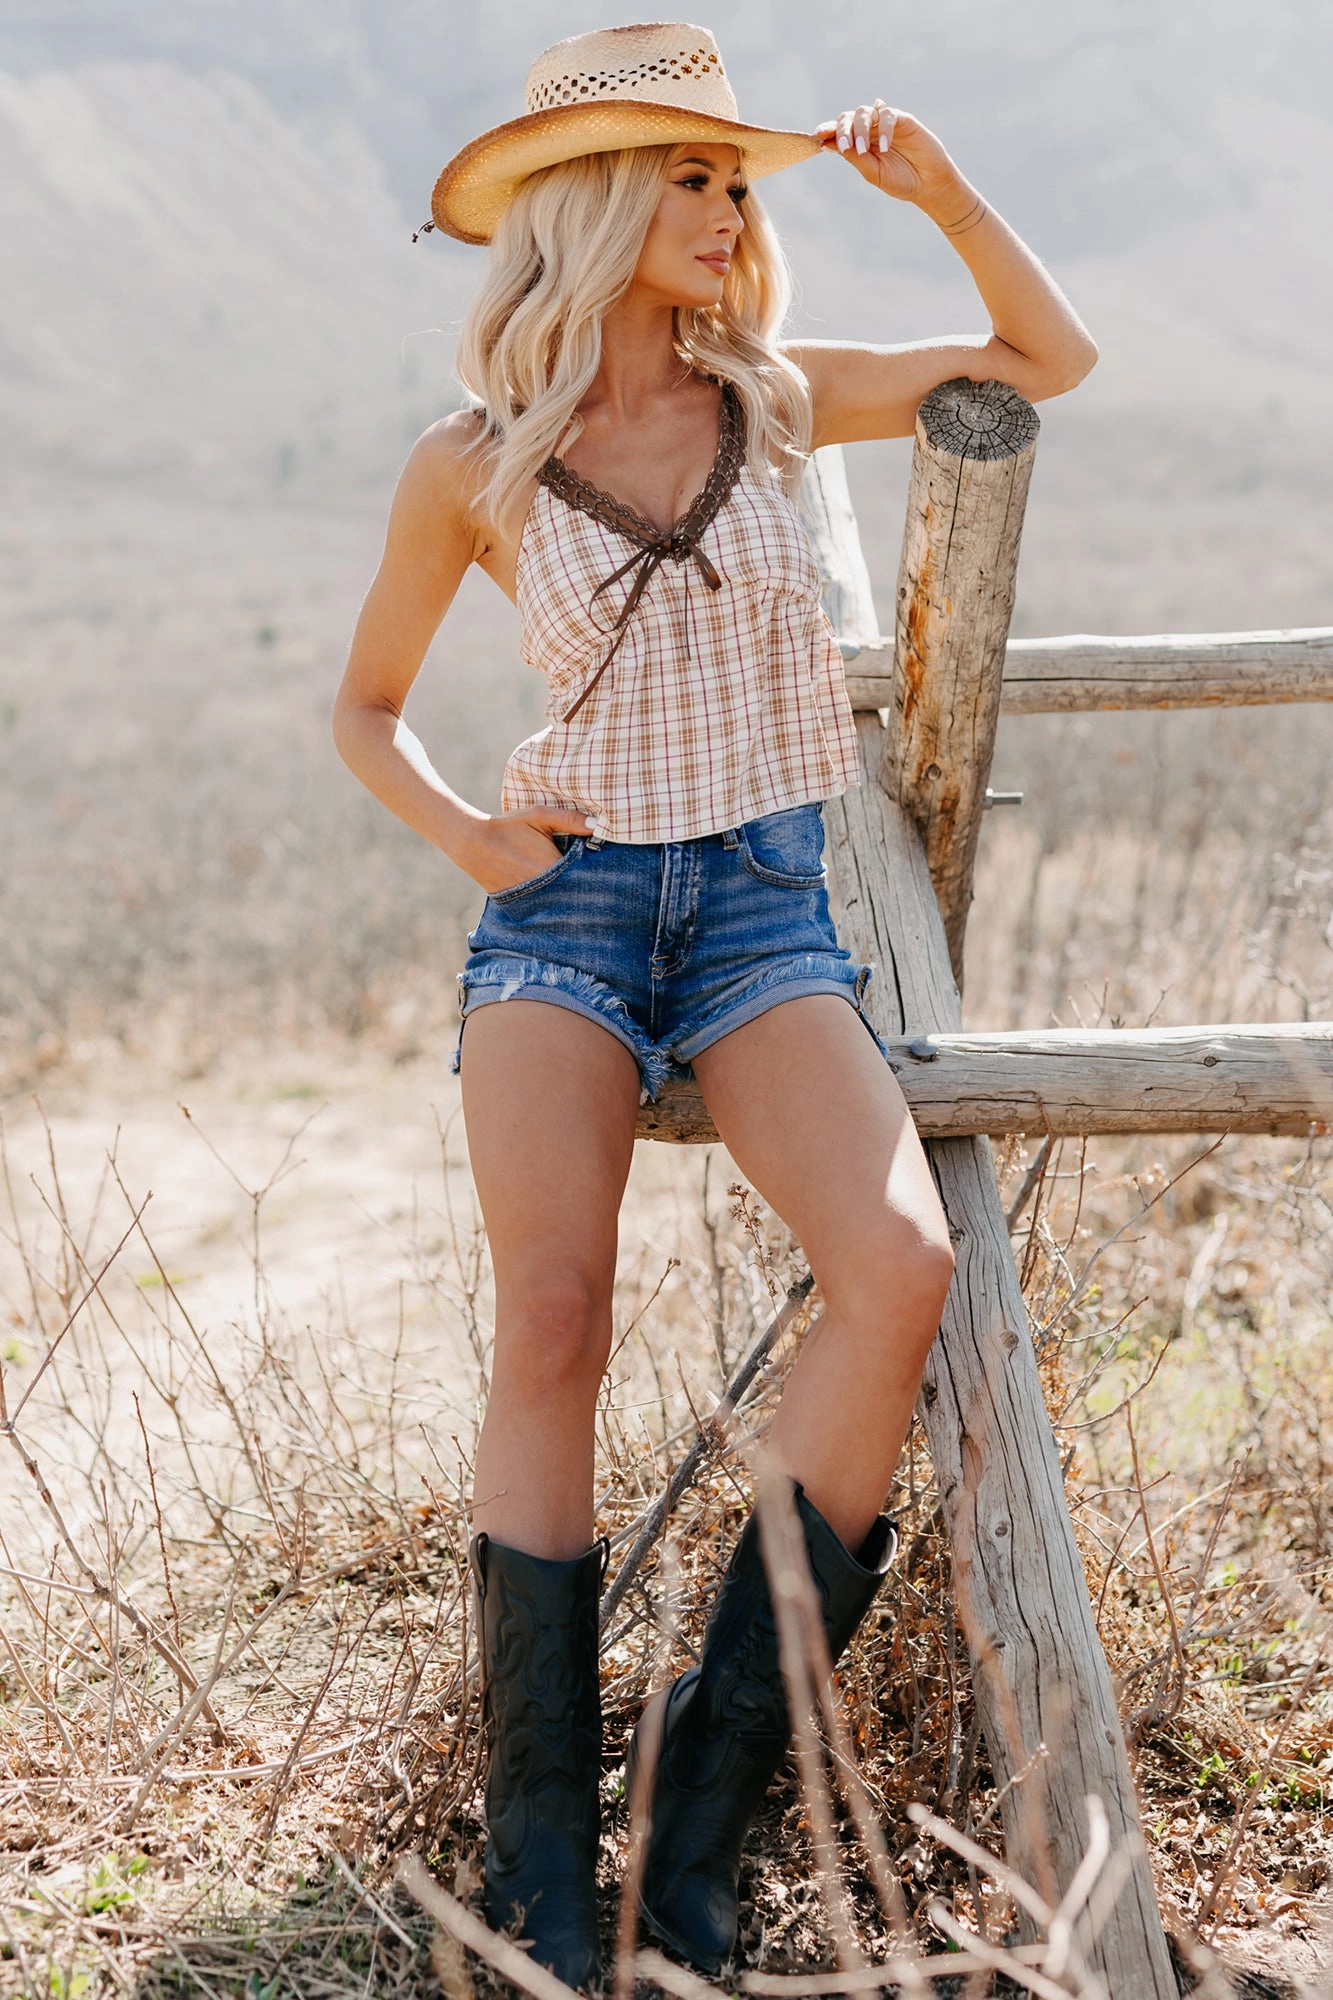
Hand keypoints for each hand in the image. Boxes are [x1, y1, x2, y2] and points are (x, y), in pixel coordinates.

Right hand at [459, 805, 595, 895]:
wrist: (473, 843)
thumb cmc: (508, 827)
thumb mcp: (539, 816)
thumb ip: (569, 819)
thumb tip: (597, 824)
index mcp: (553, 866)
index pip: (585, 876)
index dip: (596, 875)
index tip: (605, 872)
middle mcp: (544, 887)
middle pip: (575, 893)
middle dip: (585, 889)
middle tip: (598, 887)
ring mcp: (532, 899)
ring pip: (561, 902)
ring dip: (569, 898)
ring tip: (581, 895)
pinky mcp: (521, 905)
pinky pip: (544, 907)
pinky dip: (552, 903)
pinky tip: (558, 898)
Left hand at [815, 102, 963, 212]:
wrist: (928, 184)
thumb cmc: (900, 181)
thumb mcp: (872, 173)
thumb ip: (853, 158)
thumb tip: (828, 144)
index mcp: (859, 144)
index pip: (839, 130)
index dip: (828, 129)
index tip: (818, 135)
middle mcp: (870, 130)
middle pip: (849, 117)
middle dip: (843, 130)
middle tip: (844, 147)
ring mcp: (885, 123)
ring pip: (865, 112)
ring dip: (860, 130)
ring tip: (863, 150)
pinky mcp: (903, 120)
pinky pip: (888, 115)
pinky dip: (884, 128)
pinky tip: (885, 147)